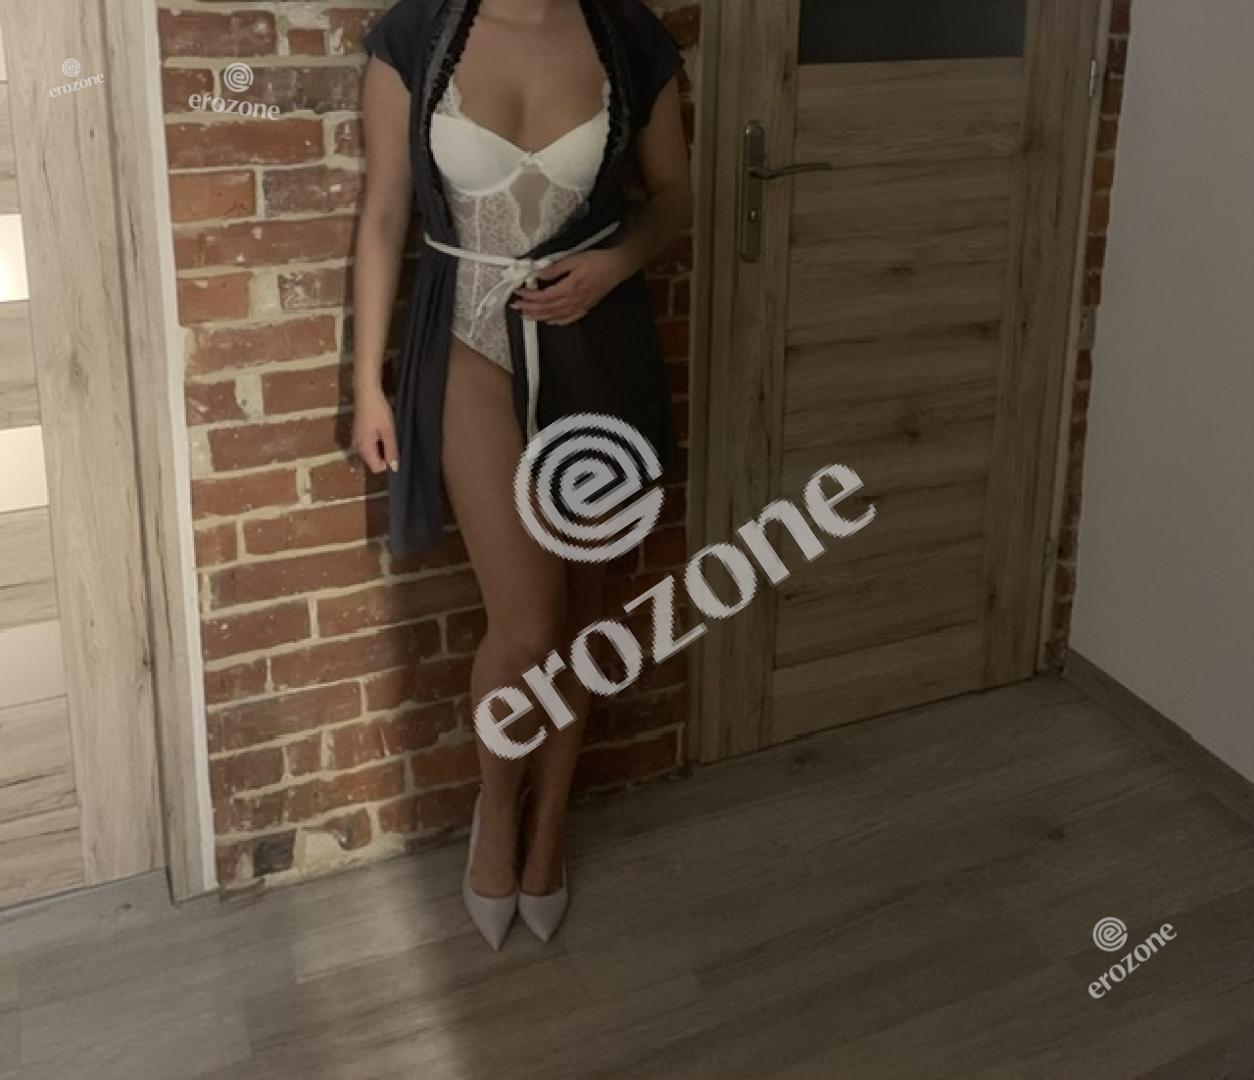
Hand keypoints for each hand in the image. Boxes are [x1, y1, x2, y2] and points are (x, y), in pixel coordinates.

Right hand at [352, 385, 398, 473]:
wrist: (366, 393)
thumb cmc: (379, 411)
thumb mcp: (389, 432)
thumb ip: (391, 451)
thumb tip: (394, 468)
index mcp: (364, 448)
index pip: (376, 468)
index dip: (387, 462)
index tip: (394, 450)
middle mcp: (357, 447)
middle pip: (373, 462)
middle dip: (384, 456)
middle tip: (390, 440)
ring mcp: (355, 441)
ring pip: (371, 454)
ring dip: (380, 448)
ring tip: (386, 434)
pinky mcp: (357, 435)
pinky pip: (368, 446)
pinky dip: (375, 443)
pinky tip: (380, 431)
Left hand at [510, 247, 631, 325]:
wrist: (617, 267)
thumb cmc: (598, 262)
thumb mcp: (574, 259)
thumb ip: (555, 268)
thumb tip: (539, 273)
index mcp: (570, 288)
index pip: (544, 296)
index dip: (530, 297)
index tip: (520, 294)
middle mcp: (574, 300)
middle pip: (547, 309)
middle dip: (530, 308)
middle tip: (517, 307)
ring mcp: (580, 306)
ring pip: (556, 316)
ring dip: (540, 317)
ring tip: (528, 316)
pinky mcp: (586, 307)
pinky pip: (569, 318)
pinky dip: (558, 321)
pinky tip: (551, 321)